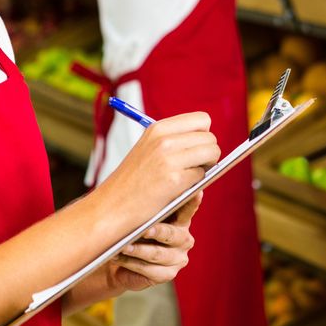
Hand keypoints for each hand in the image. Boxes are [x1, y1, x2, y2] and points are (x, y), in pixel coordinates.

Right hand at [98, 112, 219, 225]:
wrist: (113, 205)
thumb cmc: (134, 180)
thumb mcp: (149, 148)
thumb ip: (174, 139)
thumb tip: (209, 140)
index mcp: (158, 128)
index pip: (202, 119)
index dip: (203, 135)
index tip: (194, 149)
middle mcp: (164, 139)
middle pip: (211, 138)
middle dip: (208, 154)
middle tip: (193, 167)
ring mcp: (169, 158)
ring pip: (212, 154)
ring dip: (206, 168)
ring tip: (187, 177)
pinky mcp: (174, 180)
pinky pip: (203, 175)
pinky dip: (196, 184)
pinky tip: (178, 189)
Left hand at [105, 192, 201, 291]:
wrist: (124, 260)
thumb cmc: (134, 232)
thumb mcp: (141, 217)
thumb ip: (146, 208)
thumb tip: (135, 195)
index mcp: (181, 220)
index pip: (188, 209)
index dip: (193, 201)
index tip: (196, 192)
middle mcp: (183, 239)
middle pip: (171, 234)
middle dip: (157, 232)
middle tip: (144, 230)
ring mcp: (178, 258)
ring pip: (156, 254)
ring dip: (137, 250)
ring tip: (123, 246)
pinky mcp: (168, 274)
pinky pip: (147, 269)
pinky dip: (130, 262)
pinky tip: (119, 256)